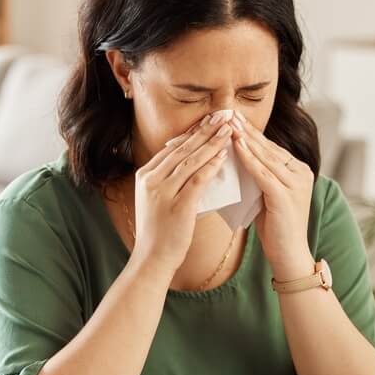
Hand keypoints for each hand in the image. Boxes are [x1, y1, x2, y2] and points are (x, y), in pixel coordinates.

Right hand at [129, 112, 234, 275]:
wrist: (152, 259)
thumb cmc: (160, 232)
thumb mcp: (158, 200)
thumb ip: (170, 181)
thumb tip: (193, 164)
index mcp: (145, 175)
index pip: (173, 147)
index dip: (193, 131)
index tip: (210, 119)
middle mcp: (151, 180)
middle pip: (182, 148)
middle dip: (205, 130)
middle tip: (223, 114)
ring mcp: (162, 192)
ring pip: (190, 160)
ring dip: (212, 142)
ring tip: (229, 129)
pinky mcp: (177, 206)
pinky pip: (197, 180)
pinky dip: (211, 165)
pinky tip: (224, 155)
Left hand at [230, 110, 315, 281]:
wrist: (289, 256)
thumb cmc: (275, 228)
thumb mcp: (267, 195)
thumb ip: (259, 176)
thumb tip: (236, 157)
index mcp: (298, 170)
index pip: (270, 146)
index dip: (250, 132)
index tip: (231, 118)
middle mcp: (301, 172)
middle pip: (268, 147)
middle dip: (246, 129)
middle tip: (227, 112)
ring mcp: (295, 184)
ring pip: (265, 156)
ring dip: (244, 139)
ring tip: (228, 123)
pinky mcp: (285, 197)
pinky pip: (263, 173)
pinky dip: (248, 159)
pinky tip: (235, 146)